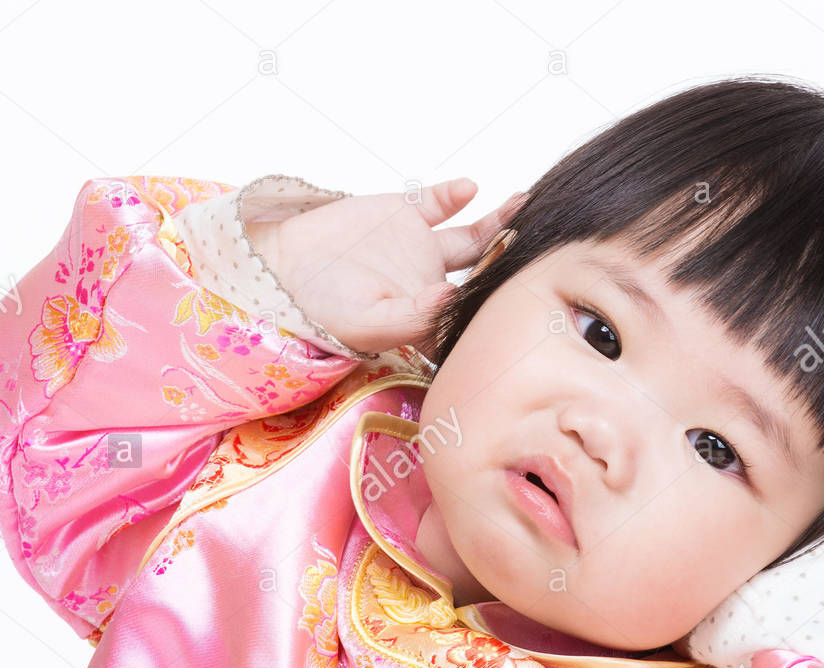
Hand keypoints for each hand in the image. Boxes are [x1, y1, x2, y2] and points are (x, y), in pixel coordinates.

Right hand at [246, 178, 525, 355]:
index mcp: (429, 320)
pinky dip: (456, 194)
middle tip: (546, 247)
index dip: (504, 310)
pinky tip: (469, 188)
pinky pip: (439, 202)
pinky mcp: (406, 214)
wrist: (278, 266)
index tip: (530, 296)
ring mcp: (423, 249)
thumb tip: (455, 300)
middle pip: (487, 275)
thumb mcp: (367, 323)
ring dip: (500, 223)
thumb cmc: (318, 307)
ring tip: (525, 206)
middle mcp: (433, 286)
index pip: (477, 318)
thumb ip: (414, 318)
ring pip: (475, 237)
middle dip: (515, 263)